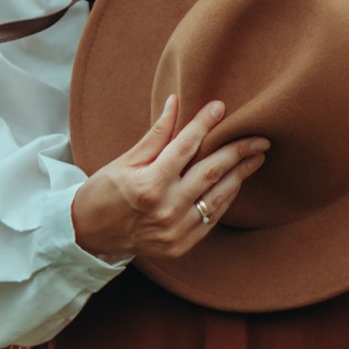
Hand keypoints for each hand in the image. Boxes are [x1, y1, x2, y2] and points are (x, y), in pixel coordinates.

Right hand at [70, 95, 268, 278]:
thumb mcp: (125, 161)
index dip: (204, 124)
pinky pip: (212, 218)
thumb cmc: (104, 193)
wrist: (89, 235)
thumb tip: (175, 102)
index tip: (220, 107)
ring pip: (218, 197)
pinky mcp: (182, 245)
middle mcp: (166, 209)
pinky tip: (237, 182)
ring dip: (240, 175)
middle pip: (211, 172)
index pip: (185, 147)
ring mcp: (176, 231)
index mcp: (148, 185)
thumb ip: (156, 135)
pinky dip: (226, 198)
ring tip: (256, 157)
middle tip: (259, 137)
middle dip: (238, 151)